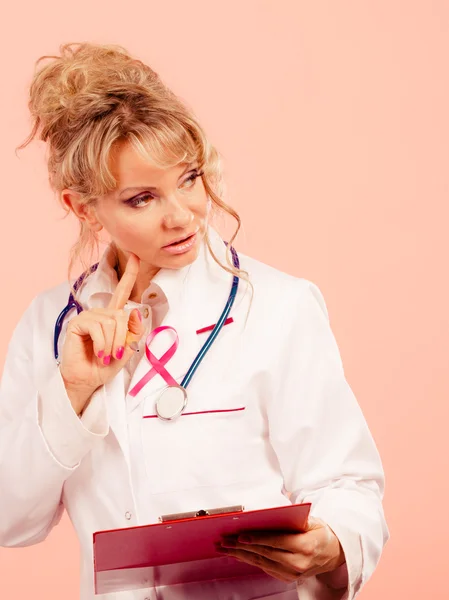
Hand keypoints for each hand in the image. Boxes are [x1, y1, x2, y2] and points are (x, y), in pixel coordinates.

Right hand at [59, 253, 145, 414]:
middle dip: (123, 338)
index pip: (122, 291)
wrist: (86, 380)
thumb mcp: (126, 349)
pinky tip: (98, 352)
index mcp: (113, 316)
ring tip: (106, 355)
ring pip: (112, 321)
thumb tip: (135, 312)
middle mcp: (101, 313)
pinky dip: (103, 343)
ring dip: (113, 343)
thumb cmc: (104, 366)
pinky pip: (98, 327)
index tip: (136, 256)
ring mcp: (88, 316)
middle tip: (116, 354)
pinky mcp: (78, 323)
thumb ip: (133, 332)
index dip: (130, 274)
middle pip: (123, 314)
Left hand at [216, 516, 345, 583]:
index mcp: (306, 546)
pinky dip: (250, 560)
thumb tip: (268, 514)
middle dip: (242, 547)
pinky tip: (239, 554)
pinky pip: (265, 568)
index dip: (257, 539)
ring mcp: (293, 573)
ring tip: (225, 548)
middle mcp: (299, 562)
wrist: (334, 553)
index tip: (240, 536)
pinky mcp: (288, 578)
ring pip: (262, 563)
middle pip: (265, 553)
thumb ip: (292, 518)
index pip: (276, 542)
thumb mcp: (312, 520)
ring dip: (241, 555)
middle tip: (225, 540)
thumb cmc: (321, 533)